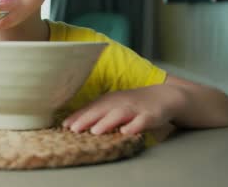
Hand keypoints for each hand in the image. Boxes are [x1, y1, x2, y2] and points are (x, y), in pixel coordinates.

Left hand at [62, 85, 178, 134]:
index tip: (63, 125)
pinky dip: (134, 126)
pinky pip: (142, 121)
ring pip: (120, 114)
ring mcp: (135, 108)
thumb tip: (74, 122)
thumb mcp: (114, 105)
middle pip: (101, 110)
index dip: (77, 116)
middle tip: (73, 129)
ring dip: (107, 122)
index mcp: (110, 100)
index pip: (90, 108)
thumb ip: (97, 112)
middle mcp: (120, 102)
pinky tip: (126, 132)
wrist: (165, 96)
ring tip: (95, 131)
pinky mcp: (150, 115)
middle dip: (87, 119)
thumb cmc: (133, 103)